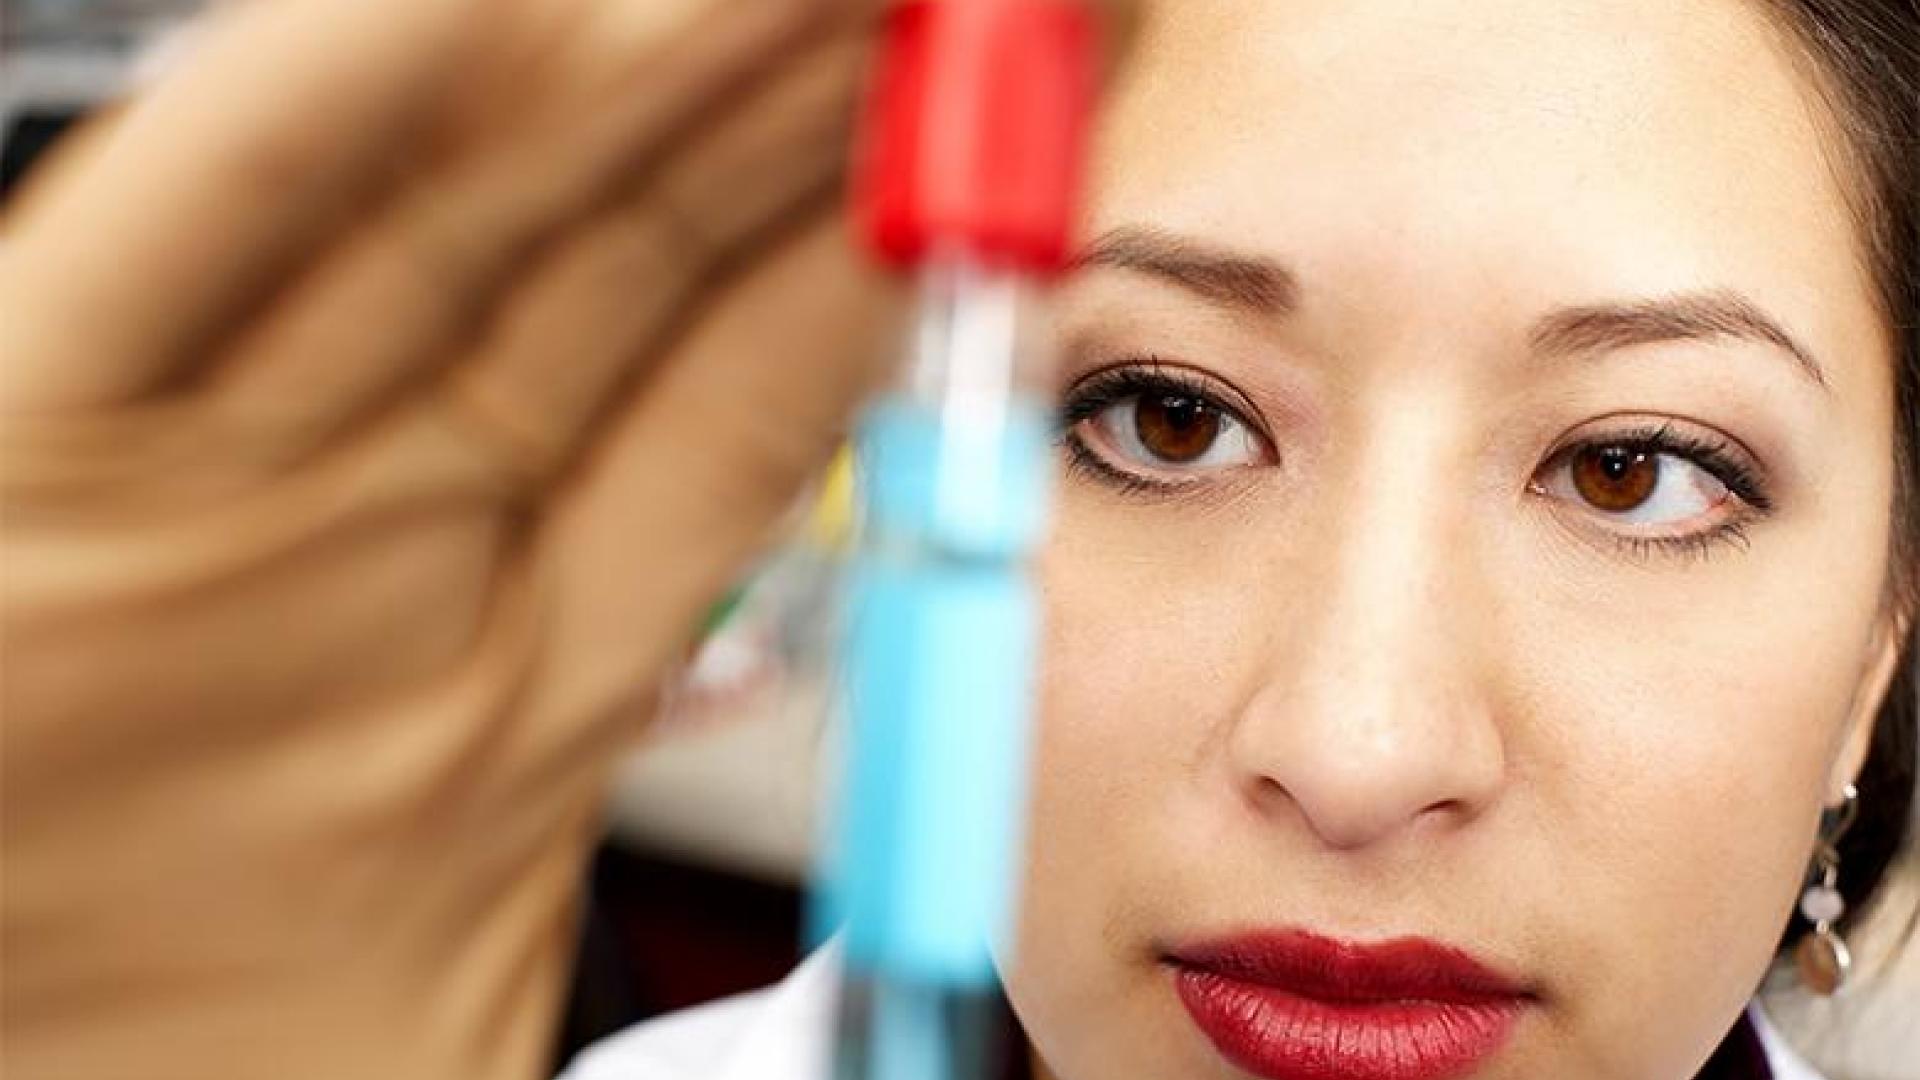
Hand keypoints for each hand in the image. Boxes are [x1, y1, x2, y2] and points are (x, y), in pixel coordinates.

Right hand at [2, 2, 894, 1076]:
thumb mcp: (487, 1021)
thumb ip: (701, 959)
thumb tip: (907, 956)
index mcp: (517, 667)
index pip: (753, 397)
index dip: (898, 260)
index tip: (1034, 149)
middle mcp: (382, 532)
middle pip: (640, 259)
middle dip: (810, 114)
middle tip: (970, 0)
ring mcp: (221, 481)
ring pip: (472, 203)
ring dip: (654, 63)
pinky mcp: (30, 454)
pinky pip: (209, 216)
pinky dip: (338, 91)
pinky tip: (482, 6)